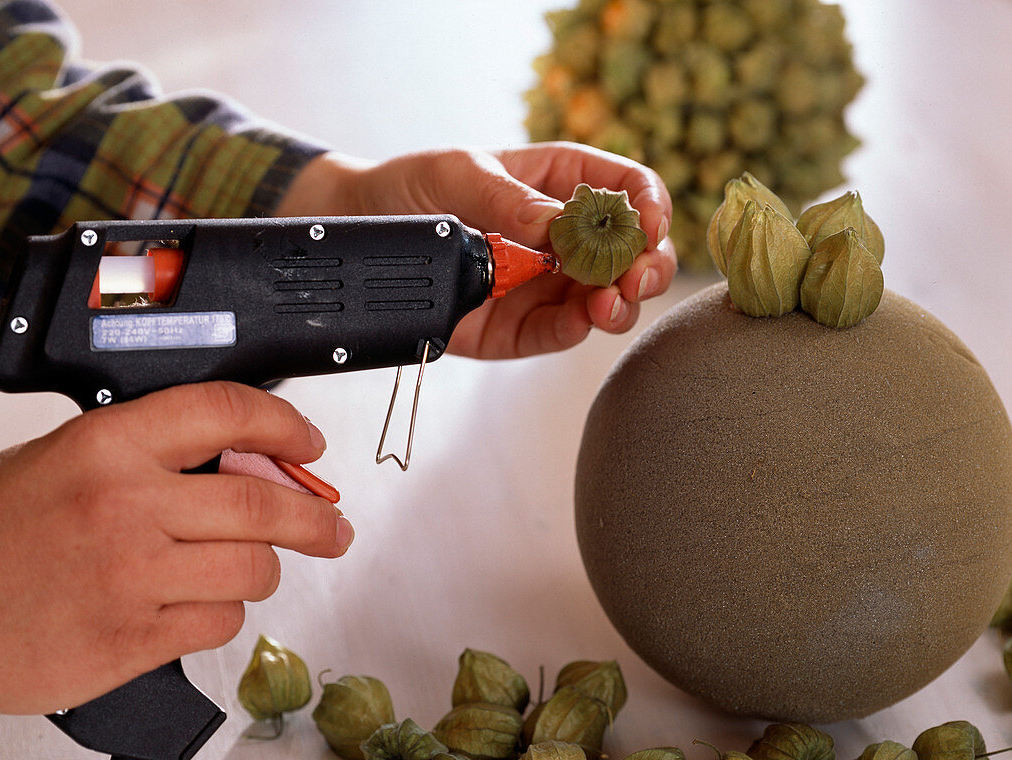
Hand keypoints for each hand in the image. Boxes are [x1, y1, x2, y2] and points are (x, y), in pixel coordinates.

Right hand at [0, 382, 352, 714]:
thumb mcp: (59, 459)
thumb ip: (145, 454)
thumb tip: (234, 460)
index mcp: (107, 447)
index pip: (224, 413)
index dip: (283, 425)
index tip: (308, 444)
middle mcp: (127, 507)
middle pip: (262, 504)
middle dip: (315, 517)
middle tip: (332, 526)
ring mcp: (134, 577)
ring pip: (253, 570)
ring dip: (262, 569)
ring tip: (246, 568)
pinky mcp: (134, 640)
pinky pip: (219, 624)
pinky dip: (221, 614)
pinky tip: (195, 606)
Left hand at [279, 143, 675, 357]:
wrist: (363, 230)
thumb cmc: (415, 188)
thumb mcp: (456, 175)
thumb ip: (505, 198)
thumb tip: (554, 224)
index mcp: (560, 184)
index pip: (627, 189)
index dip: (649, 206)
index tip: (648, 225)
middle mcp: (564, 238)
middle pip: (631, 253)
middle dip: (647, 266)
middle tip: (637, 278)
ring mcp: (546, 285)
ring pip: (607, 300)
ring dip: (619, 304)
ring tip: (608, 303)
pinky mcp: (520, 327)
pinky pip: (560, 333)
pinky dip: (576, 330)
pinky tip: (580, 321)